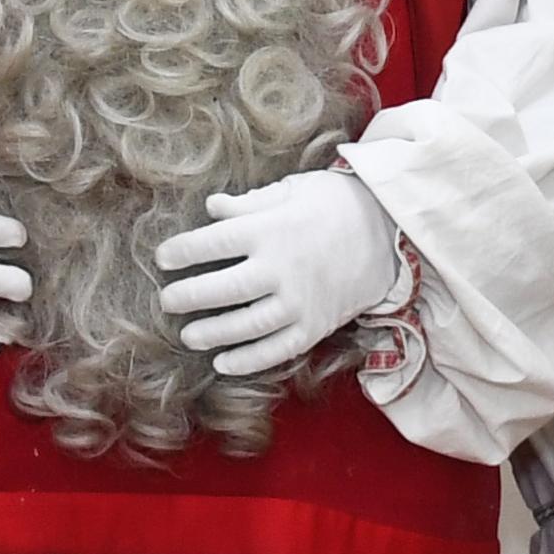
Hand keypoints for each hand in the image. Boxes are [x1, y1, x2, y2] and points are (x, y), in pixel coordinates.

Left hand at [153, 169, 401, 379]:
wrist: (391, 232)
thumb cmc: (337, 203)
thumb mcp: (293, 190)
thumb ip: (249, 203)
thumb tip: (211, 208)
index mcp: (271, 231)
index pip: (213, 244)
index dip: (182, 251)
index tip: (162, 258)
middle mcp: (281, 269)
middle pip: (222, 289)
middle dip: (188, 297)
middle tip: (167, 301)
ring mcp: (299, 302)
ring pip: (245, 326)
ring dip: (212, 333)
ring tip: (189, 335)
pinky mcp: (315, 325)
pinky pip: (277, 350)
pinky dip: (248, 361)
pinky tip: (224, 363)